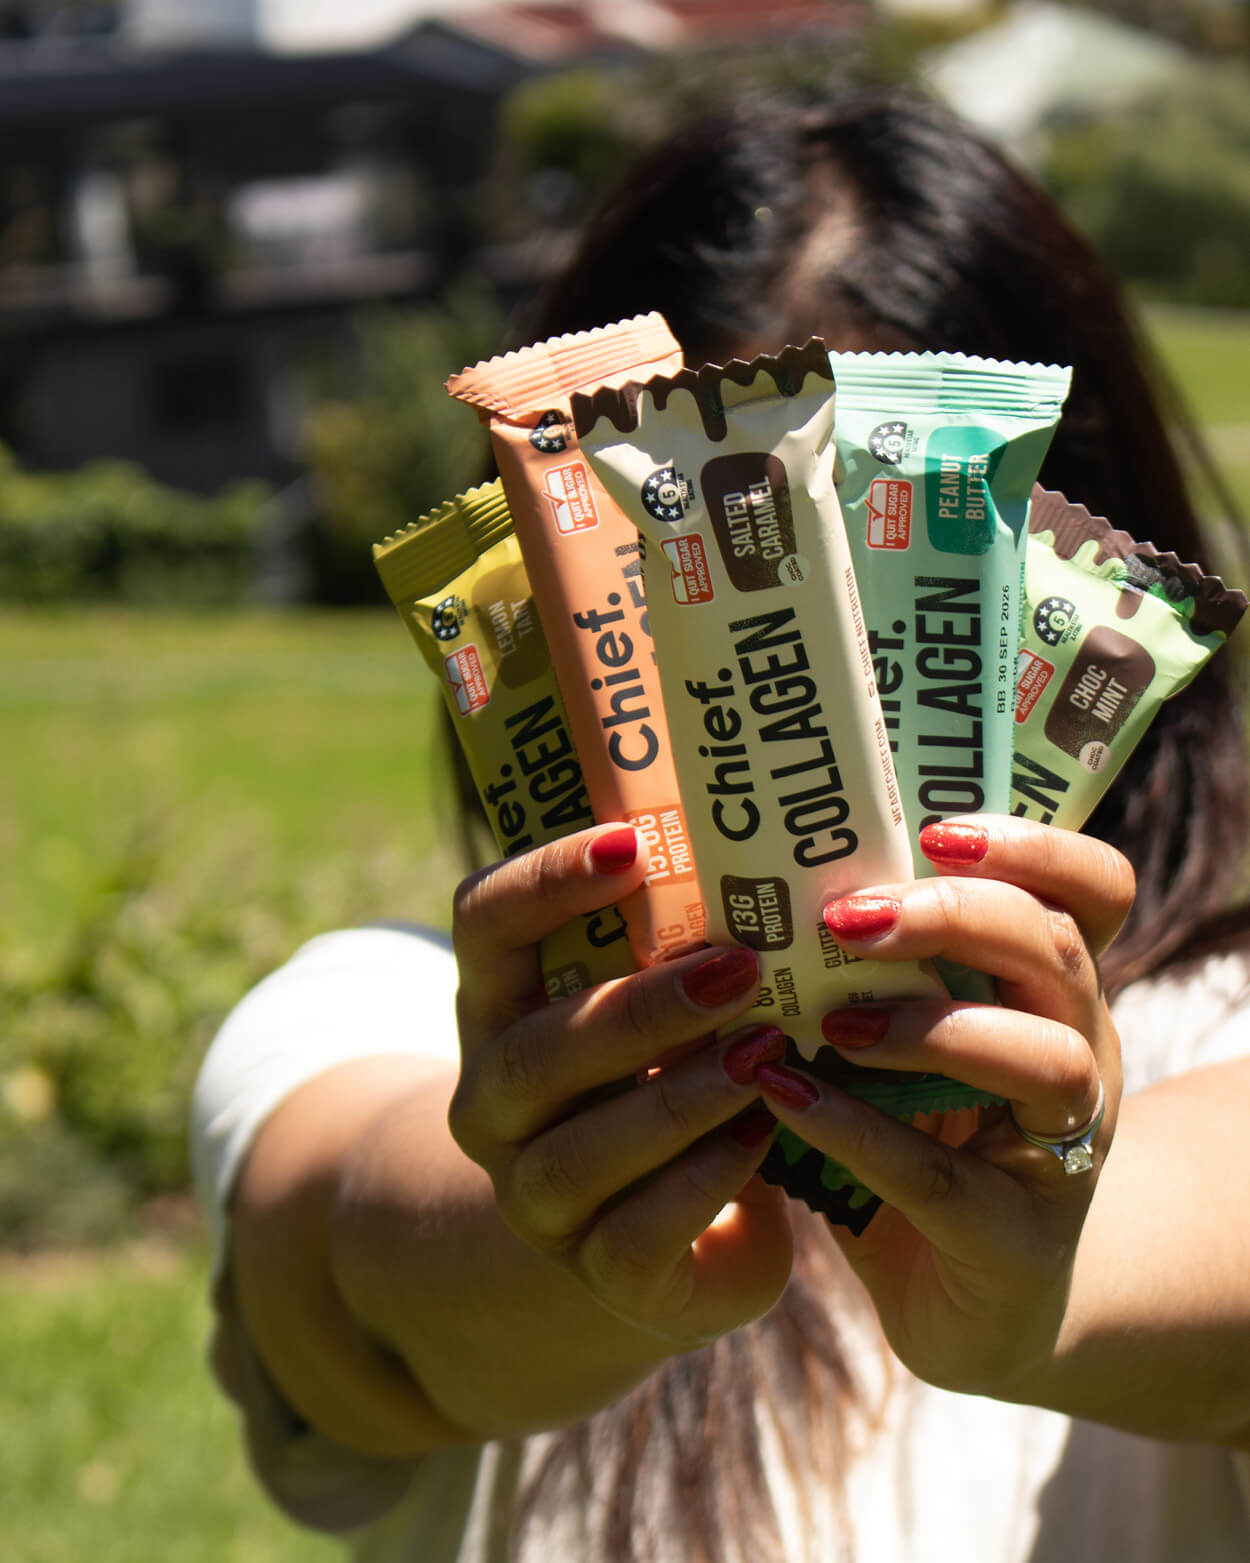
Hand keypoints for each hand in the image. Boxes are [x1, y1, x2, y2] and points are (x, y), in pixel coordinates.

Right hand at [449, 824, 794, 1347]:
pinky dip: (704, 1181)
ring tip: (765, 1052)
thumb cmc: (667, 1074)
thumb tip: (778, 834)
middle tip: (740, 965)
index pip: (484, 922)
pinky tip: (762, 1135)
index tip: (634, 844)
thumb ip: (683, 933)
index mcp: (500, 1004)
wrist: (655, 1234)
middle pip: (536, 1049)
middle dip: (641, 1007)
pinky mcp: (599, 1271)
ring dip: (679, 1096)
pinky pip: (637, 1233)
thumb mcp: (656, 998)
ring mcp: (534, 1194)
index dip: (546, 879)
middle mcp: (493, 1099)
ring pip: (580, 1151)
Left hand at [755, 815, 1131, 1396]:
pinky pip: (944, 1178)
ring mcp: (1063, 1148)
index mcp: (1052, 989)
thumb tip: (741, 883)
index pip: (1090, 890)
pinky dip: (861, 1132)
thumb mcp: (904, 1040)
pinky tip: (787, 1100)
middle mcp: (1079, 1052)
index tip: (936, 830)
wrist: (962, 1302)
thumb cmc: (919, 1139)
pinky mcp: (1017, 1237)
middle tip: (847, 917)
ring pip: (1042, 1057)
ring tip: (832, 1021)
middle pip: (1056, 950)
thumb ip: (865, 969)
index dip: (1035, 848)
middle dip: (953, 917)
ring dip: (931, 1026)